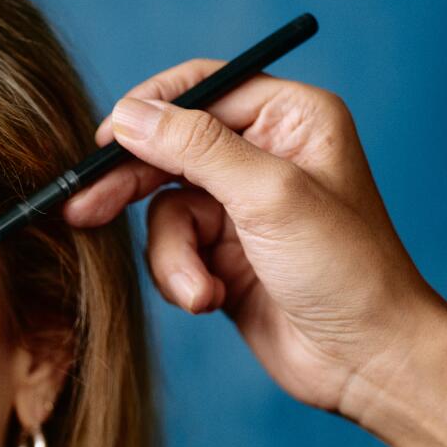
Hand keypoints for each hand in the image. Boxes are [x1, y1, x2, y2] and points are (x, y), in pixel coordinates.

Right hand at [60, 58, 445, 419]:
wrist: (363, 358)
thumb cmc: (344, 270)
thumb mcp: (267, 196)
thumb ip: (195, 148)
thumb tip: (130, 114)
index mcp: (290, 119)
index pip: (203, 88)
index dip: (149, 110)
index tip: (103, 142)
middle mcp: (264, 155)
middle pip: (169, 150)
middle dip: (131, 186)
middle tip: (83, 209)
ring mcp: (240, 208)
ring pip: (164, 212)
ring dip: (173, 257)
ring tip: (201, 291)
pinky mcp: (222, 256)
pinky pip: (171, 253)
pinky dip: (181, 279)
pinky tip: (211, 301)